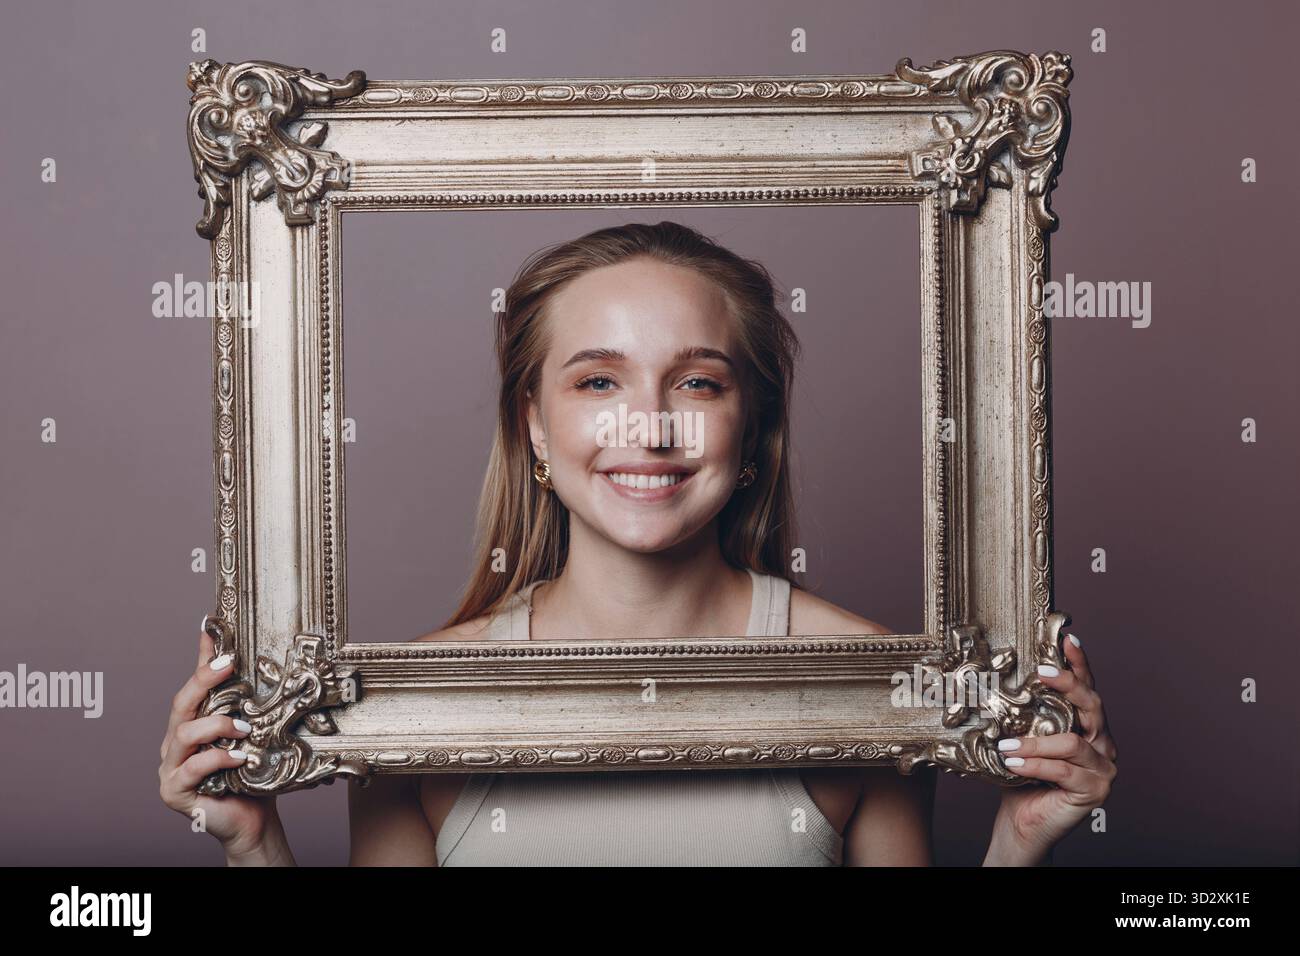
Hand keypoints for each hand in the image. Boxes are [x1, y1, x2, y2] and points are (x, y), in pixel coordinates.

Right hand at [158, 621, 290, 863]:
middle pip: (181, 704)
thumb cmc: (250, 774)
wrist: (253, 818)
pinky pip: (191, 768)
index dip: (202, 659)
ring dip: (216, 725)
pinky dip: (216, 759)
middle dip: (204, 680)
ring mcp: (170, 767)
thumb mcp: (249, 732)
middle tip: (230, 665)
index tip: (214, 631)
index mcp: (190, 724)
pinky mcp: (174, 791)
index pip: (193, 685)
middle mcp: (174, 742)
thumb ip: (244, 704)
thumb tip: (252, 665)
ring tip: (244, 729)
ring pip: (182, 734)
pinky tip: (238, 757)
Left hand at [986, 630, 1117, 864]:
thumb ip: (1024, 716)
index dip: (1080, 664)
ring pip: (1072, 742)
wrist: (1022, 822)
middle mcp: (1102, 743)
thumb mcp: (1023, 738)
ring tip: (1006, 745)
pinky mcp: (1095, 791)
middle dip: (1067, 685)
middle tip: (1041, 674)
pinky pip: (1063, 770)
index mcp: (1087, 727)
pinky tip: (1013, 762)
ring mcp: (1103, 768)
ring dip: (1034, 742)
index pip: (1087, 689)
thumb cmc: (1022, 779)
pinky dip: (1035, 764)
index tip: (1067, 640)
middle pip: (1092, 705)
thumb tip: (997, 681)